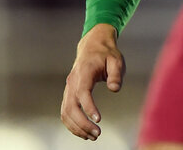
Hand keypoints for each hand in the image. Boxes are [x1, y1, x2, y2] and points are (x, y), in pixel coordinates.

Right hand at [60, 23, 125, 140]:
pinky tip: (84, 132)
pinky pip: (65, 112)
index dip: (89, 107)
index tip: (98, 120)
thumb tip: (114, 89)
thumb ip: (116, 74)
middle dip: (82, 123)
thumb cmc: (106, 54)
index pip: (82, 92)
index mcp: (84, 72)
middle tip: (98, 134)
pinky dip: (72, 124)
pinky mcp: (69, 94)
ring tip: (93, 136)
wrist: (93, 46)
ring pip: (65, 112)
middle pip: (71, 106)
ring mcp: (68, 88)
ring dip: (76, 127)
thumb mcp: (116, 60)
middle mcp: (73, 81)